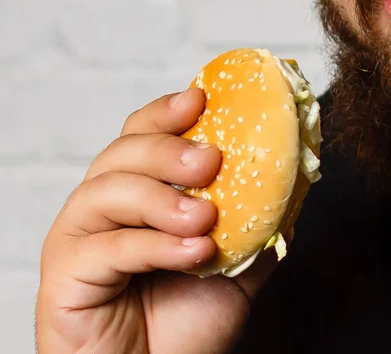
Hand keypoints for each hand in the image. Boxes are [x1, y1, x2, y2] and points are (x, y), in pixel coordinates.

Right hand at [36, 88, 285, 353]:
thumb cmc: (187, 327)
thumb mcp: (236, 269)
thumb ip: (256, 228)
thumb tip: (291, 191)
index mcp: (139, 197)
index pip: (143, 136)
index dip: (167, 112)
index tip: (201, 97)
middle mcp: (104, 208)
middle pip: (122, 153)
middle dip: (167, 148)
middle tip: (210, 160)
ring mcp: (79, 238)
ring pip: (107, 190)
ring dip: (162, 198)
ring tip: (205, 218)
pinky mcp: (64, 274)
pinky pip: (107, 245)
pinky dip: (155, 243)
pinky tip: (193, 252)